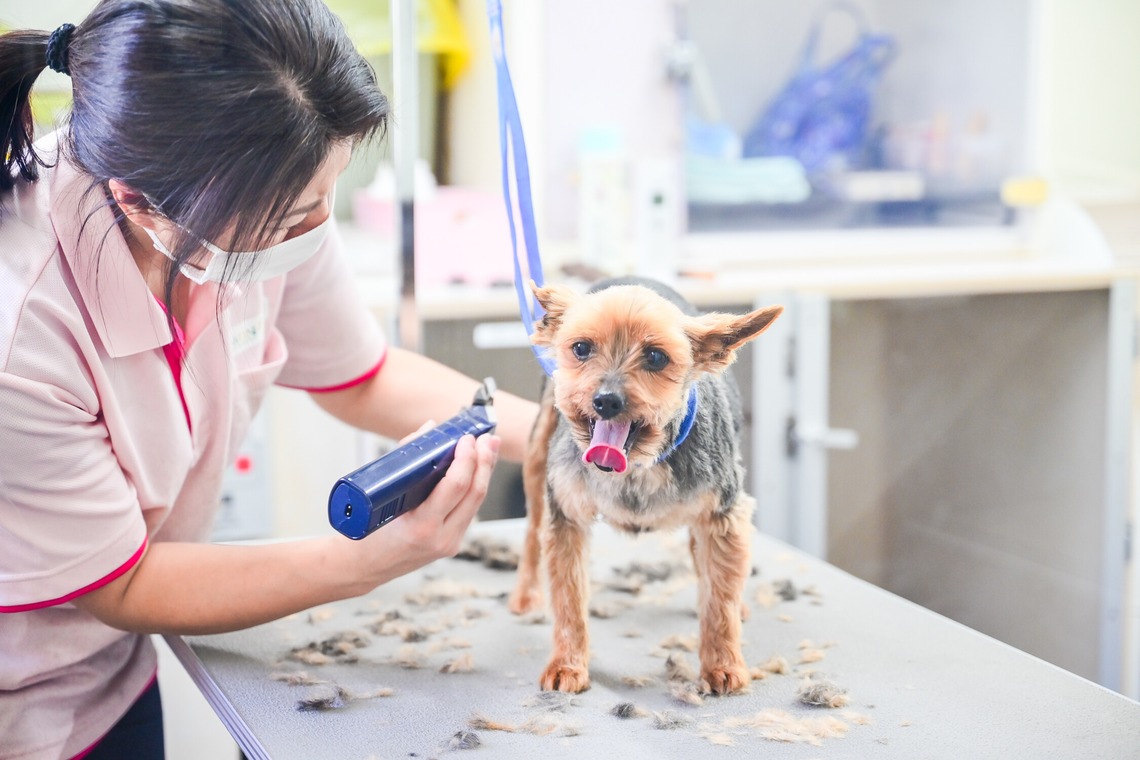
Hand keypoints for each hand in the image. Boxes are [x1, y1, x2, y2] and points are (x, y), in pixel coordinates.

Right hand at [356, 432, 500, 583]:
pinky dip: (475, 486)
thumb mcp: (382, 494)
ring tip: (490, 446)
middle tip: (486, 438)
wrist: (365, 566)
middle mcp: (441, 537)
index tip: (467, 439)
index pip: (456, 487)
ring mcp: (450, 543)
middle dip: (484, 461)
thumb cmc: (368, 530)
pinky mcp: (453, 542)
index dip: (466, 459)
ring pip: (477, 502)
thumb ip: (406, 458)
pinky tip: (479, 469)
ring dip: (485, 471)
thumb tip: (430, 430)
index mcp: (422, 527)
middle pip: (475, 493)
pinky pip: (470, 510)